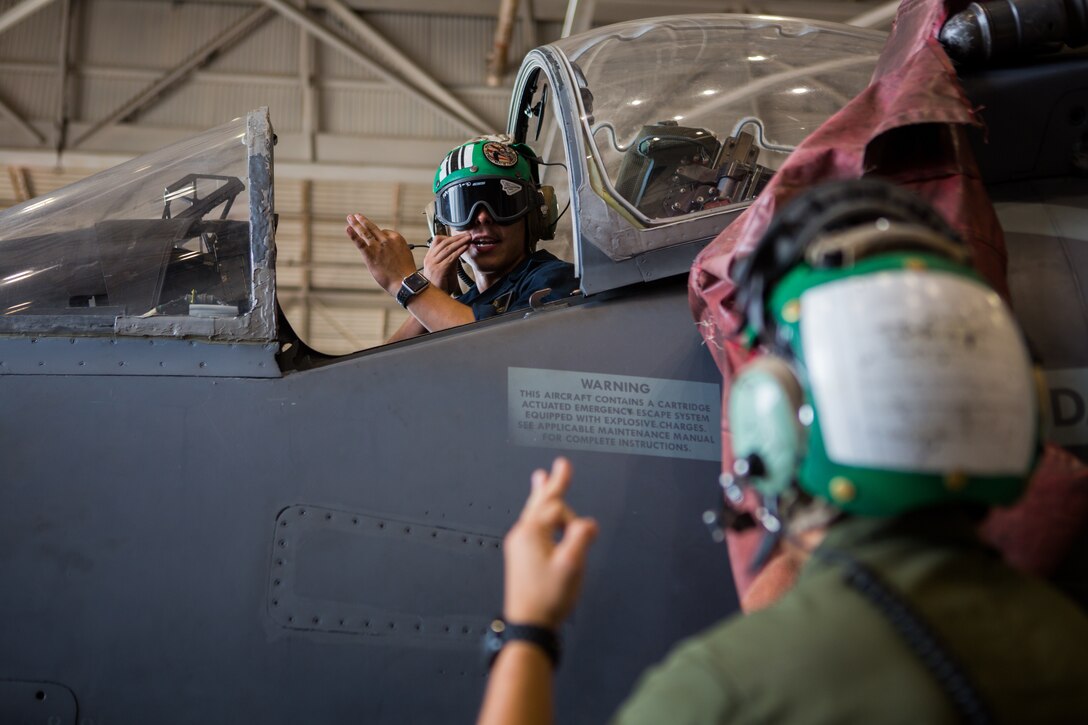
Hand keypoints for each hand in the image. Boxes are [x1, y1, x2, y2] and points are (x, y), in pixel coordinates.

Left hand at [345, 213, 417, 295]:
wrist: (405, 281)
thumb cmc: (405, 272)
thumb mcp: (405, 254)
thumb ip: (395, 248)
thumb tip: (387, 249)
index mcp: (397, 238)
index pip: (384, 232)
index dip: (378, 235)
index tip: (375, 237)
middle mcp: (387, 240)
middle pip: (372, 228)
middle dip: (363, 221)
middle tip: (356, 215)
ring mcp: (378, 246)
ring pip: (365, 232)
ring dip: (356, 224)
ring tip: (350, 218)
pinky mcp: (370, 254)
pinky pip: (360, 242)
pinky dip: (353, 235)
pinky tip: (348, 229)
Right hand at [424, 231, 471, 292]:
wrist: (434, 298)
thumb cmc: (440, 286)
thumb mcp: (445, 269)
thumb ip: (450, 259)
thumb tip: (458, 251)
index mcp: (429, 257)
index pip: (437, 241)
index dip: (450, 237)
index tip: (460, 236)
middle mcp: (429, 259)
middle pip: (443, 242)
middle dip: (457, 237)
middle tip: (467, 235)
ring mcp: (433, 264)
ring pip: (447, 247)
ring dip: (460, 242)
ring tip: (468, 239)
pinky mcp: (439, 269)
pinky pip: (451, 257)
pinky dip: (459, 250)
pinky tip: (465, 247)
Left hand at [503, 458, 597, 628]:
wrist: (529, 623)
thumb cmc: (548, 598)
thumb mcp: (571, 567)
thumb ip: (581, 539)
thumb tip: (588, 523)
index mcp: (531, 533)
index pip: (556, 510)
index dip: (573, 520)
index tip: (584, 535)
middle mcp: (521, 534)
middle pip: (541, 501)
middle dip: (554, 483)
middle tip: (562, 463)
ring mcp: (519, 544)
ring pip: (534, 511)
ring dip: (542, 493)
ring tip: (542, 477)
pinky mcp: (520, 555)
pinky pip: (531, 523)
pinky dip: (538, 512)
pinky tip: (537, 512)